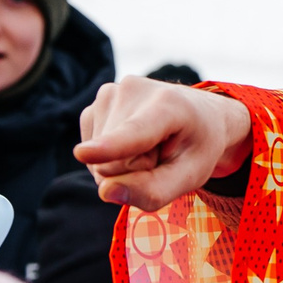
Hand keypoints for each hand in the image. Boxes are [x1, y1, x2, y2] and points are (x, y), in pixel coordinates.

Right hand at [75, 77, 254, 209]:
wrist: (200, 114)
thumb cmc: (197, 147)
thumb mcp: (190, 176)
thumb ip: (154, 190)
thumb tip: (106, 192)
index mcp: (168, 105)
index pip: (133, 133)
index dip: (108, 147)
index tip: (82, 154)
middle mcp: (132, 90)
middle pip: (112, 164)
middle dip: (135, 172)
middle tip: (160, 154)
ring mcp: (109, 94)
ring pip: (98, 162)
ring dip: (123, 164)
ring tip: (149, 146)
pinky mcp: (94, 105)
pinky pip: (90, 154)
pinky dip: (110, 157)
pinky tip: (132, 142)